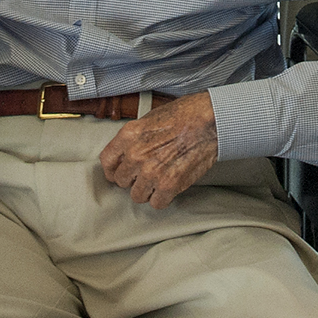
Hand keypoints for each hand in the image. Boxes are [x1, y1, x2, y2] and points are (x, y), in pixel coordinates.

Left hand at [99, 92, 217, 207]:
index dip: (113, 169)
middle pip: (121, 181)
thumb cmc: (185, 114)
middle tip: (145, 174)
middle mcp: (136, 154)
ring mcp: (151, 171)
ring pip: (137, 195)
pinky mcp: (169, 185)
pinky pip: (157, 203)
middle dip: (133, 178)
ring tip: (158, 181)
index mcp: (129, 135)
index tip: (119, 172)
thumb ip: (135, 137)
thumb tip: (127, 152)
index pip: (107, 162)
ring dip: (147, 191)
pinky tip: (169, 188)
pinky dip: (163, 199)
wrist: (210, 121)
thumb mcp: (150, 117)